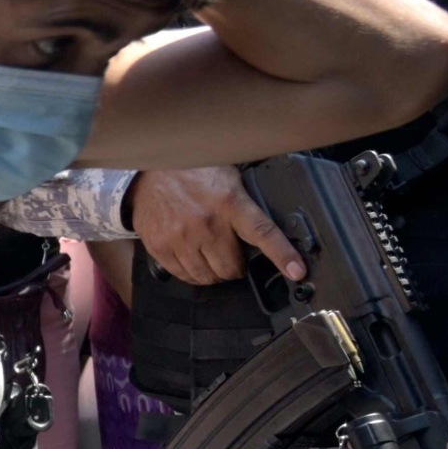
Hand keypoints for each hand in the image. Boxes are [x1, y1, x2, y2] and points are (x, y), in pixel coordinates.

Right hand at [130, 165, 303, 285]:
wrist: (150, 172)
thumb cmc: (194, 173)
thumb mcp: (229, 178)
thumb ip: (246, 204)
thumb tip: (270, 230)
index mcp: (229, 202)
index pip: (262, 233)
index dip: (282, 255)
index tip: (297, 271)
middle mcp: (205, 223)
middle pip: (232, 268)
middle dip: (236, 266)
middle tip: (231, 254)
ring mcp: (180, 237)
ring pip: (208, 277)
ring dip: (214, 272)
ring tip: (210, 255)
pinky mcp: (160, 247)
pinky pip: (184, 275)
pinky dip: (192, 272)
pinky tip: (193, 257)